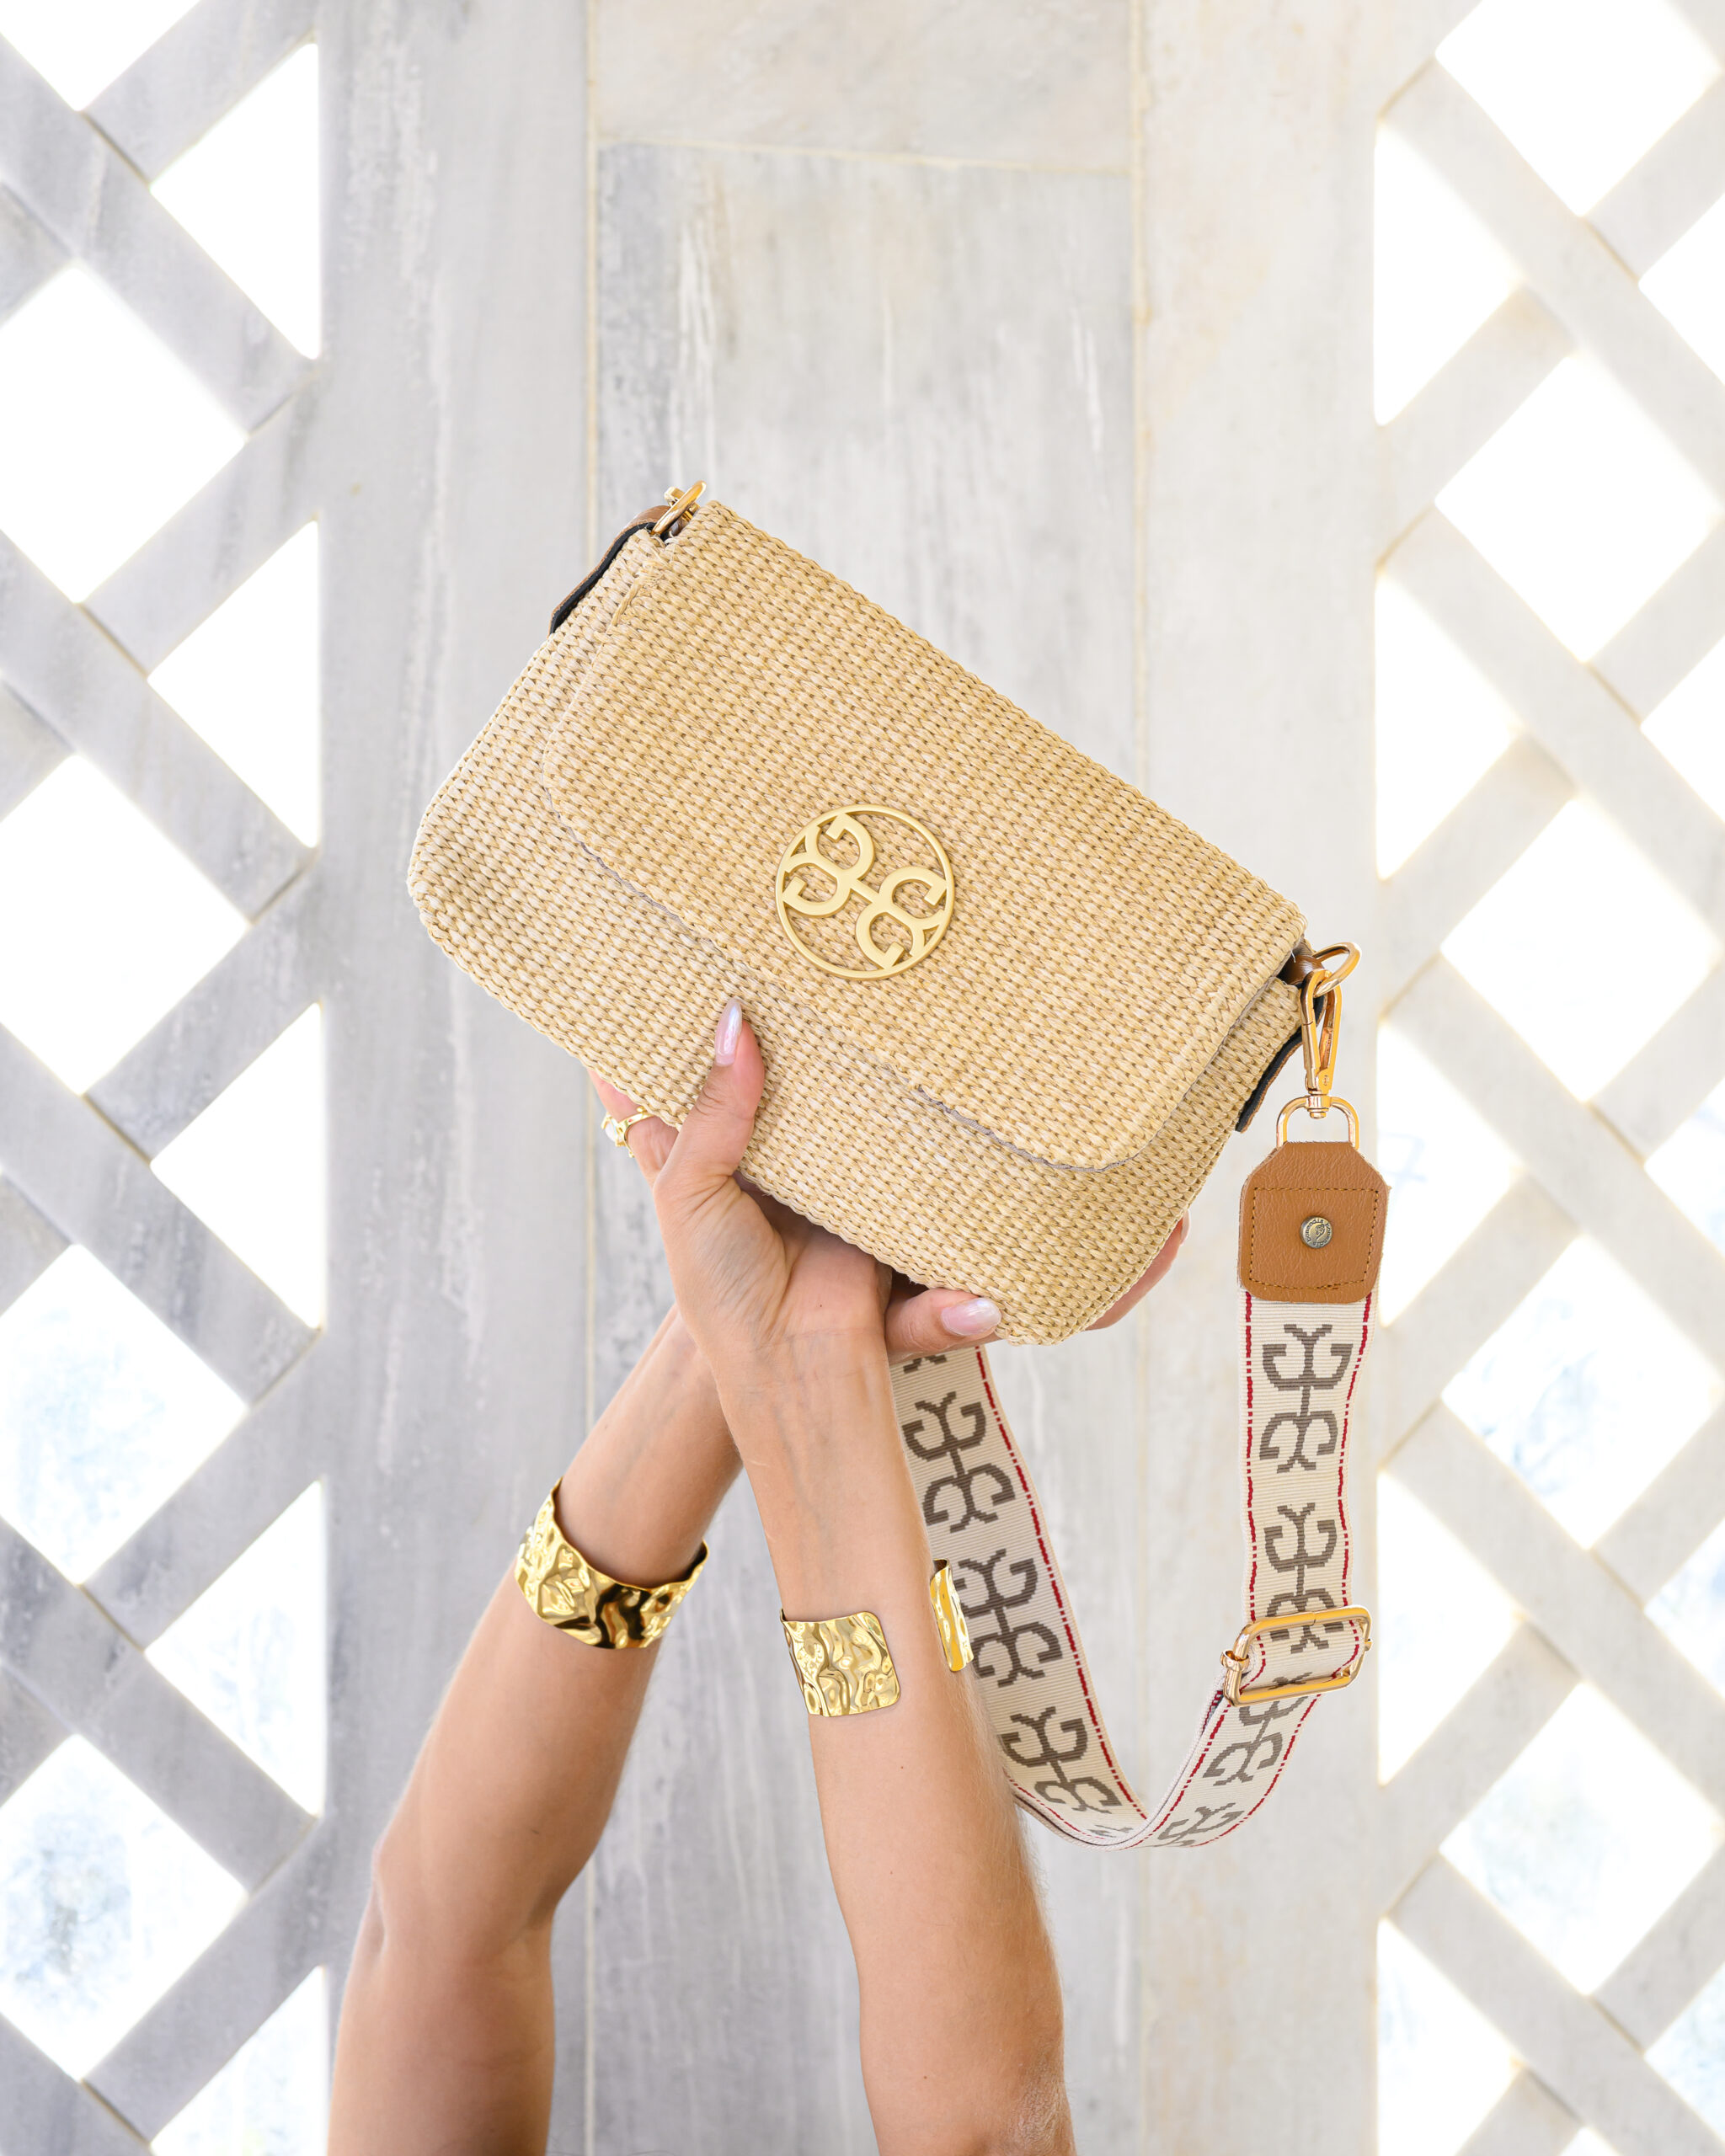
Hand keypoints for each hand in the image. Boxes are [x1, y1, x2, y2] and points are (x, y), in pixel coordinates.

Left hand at [591, 998, 1186, 1370]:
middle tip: (781, 933)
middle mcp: (774, 1148)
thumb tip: (734, 1018)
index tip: (690, 943)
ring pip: (836, 1088)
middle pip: (775, 1064)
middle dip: (778, 1010)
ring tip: (845, 965)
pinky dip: (893, 1091)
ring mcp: (831, 1162)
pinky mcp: (882, 1177)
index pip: (697, 1070)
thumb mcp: (690, 1191)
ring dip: (842, 1045)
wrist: (799, 1363)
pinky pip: (890, 1125)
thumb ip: (713, 1108)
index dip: (694, 1015)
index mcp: (715, 1151)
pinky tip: (898, 1032)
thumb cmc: (724, 1287)